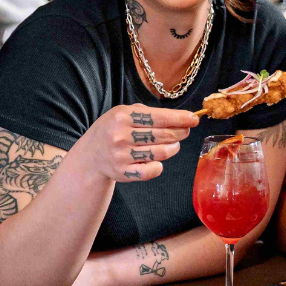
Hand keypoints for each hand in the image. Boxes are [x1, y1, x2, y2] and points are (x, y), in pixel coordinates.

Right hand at [73, 104, 196, 182]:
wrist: (91, 155)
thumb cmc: (114, 129)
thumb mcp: (123, 113)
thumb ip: (148, 113)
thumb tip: (181, 119)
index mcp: (123, 116)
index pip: (159, 117)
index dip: (181, 119)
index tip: (194, 119)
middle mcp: (121, 135)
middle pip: (164, 135)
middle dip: (181, 133)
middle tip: (185, 131)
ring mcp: (122, 155)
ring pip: (162, 153)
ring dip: (173, 148)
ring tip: (173, 144)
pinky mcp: (123, 172)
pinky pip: (153, 171)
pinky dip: (159, 166)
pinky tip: (157, 160)